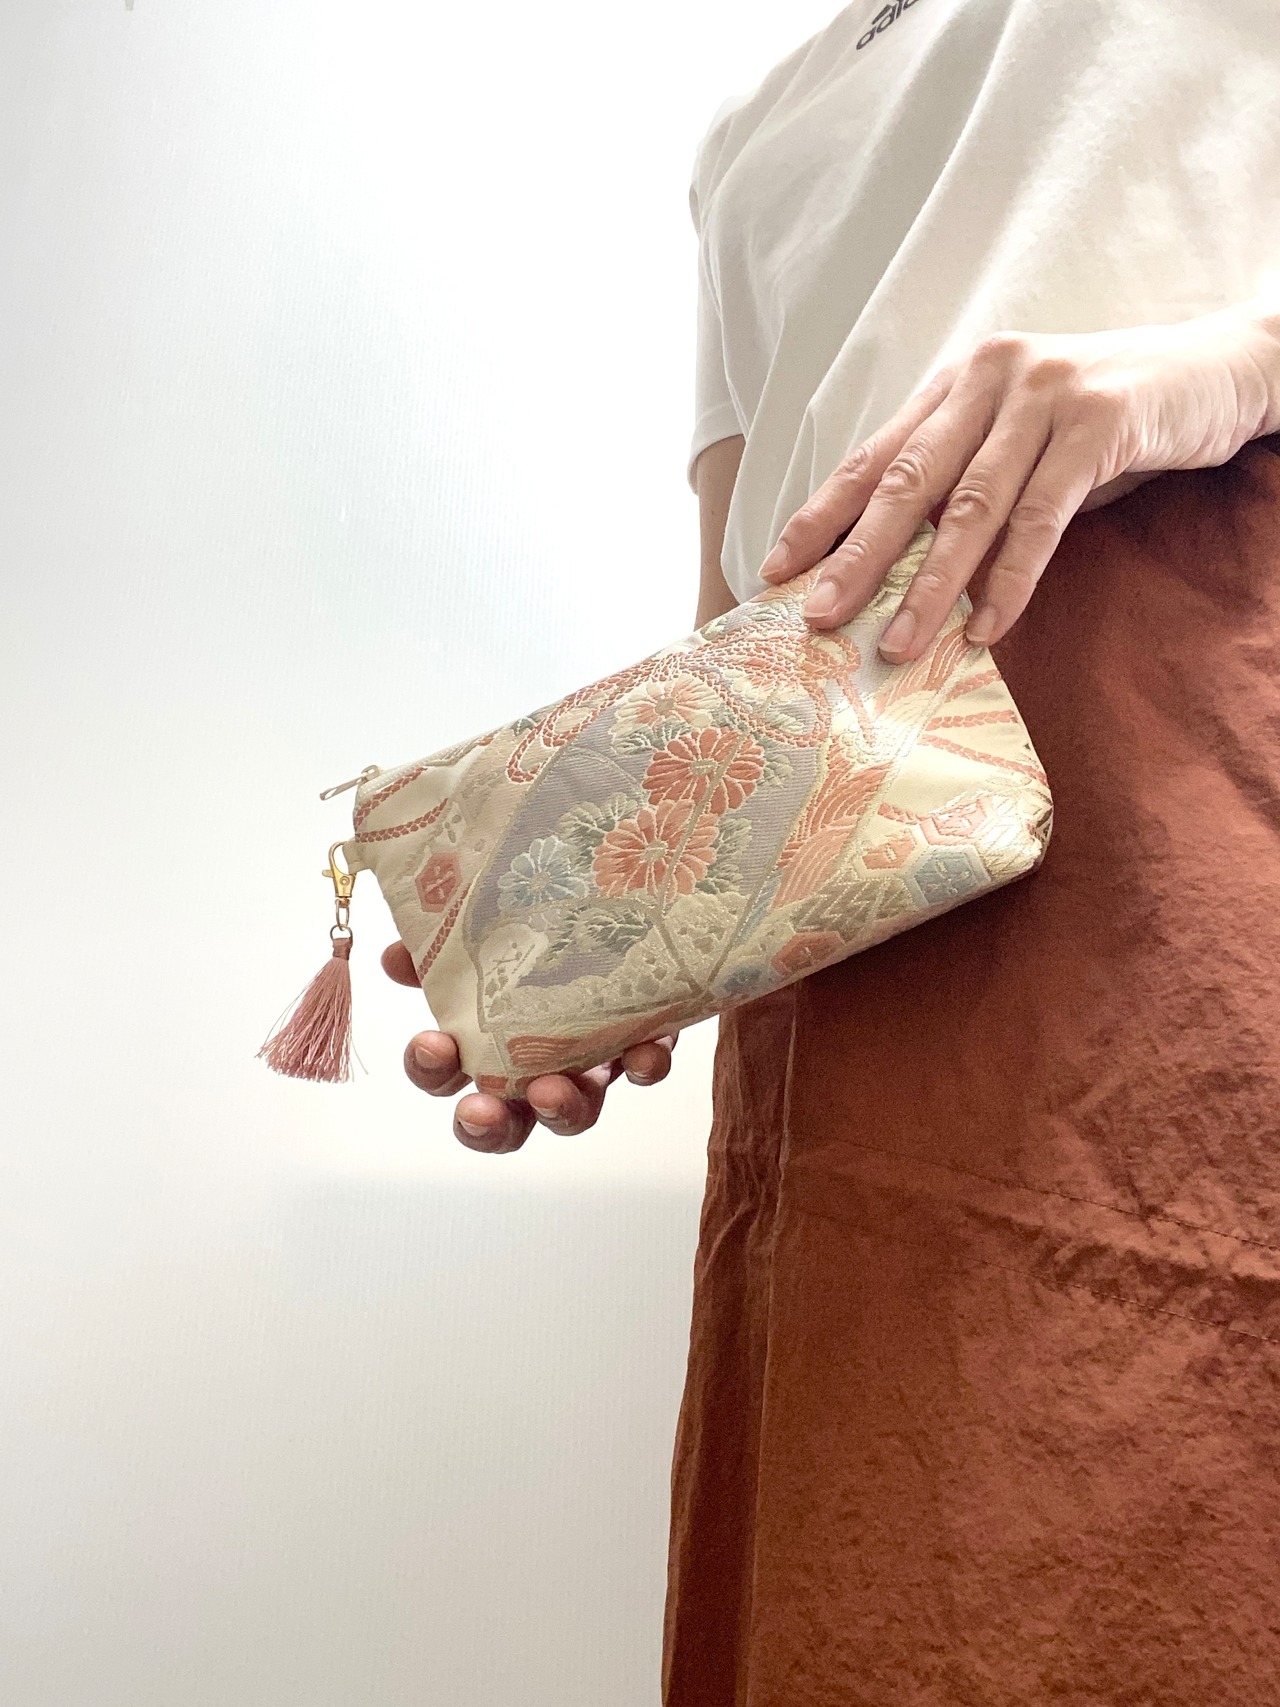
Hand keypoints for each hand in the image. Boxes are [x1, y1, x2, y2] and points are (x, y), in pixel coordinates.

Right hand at [381, 941, 676, 1152]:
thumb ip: (440, 941)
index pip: (445, 1074)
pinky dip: (646, 1064)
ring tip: (551, 1090)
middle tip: (478, 1110)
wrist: (620, 899)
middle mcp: (536, 1064)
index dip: (430, 1070)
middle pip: (505, 1121)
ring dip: (560, 1108)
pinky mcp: (643, 1041)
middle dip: (486, 1124)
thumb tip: (398, 955)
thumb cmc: (540, 924)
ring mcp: (591, 1062)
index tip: (431, 1044)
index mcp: (486, 1038)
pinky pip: (647, 1067)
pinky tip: (644, 1052)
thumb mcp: (483, 925)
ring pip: (574, 1111)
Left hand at [759, 304, 1279, 660]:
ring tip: (897, 645)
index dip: (822, 516)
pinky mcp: (1100, 422)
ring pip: (970, 507)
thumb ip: (964, 487)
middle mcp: (991, 378)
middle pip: (906, 481)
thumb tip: (892, 571)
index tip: (776, 570)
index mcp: (958, 383)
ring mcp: (1045, 395)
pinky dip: (1010, 580)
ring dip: (929, 586)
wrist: (1215, 372)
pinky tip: (984, 629)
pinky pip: (1041, 518)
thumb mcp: (1021, 444)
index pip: (874, 456)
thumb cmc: (1105, 422)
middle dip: (856, 557)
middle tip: (820, 617)